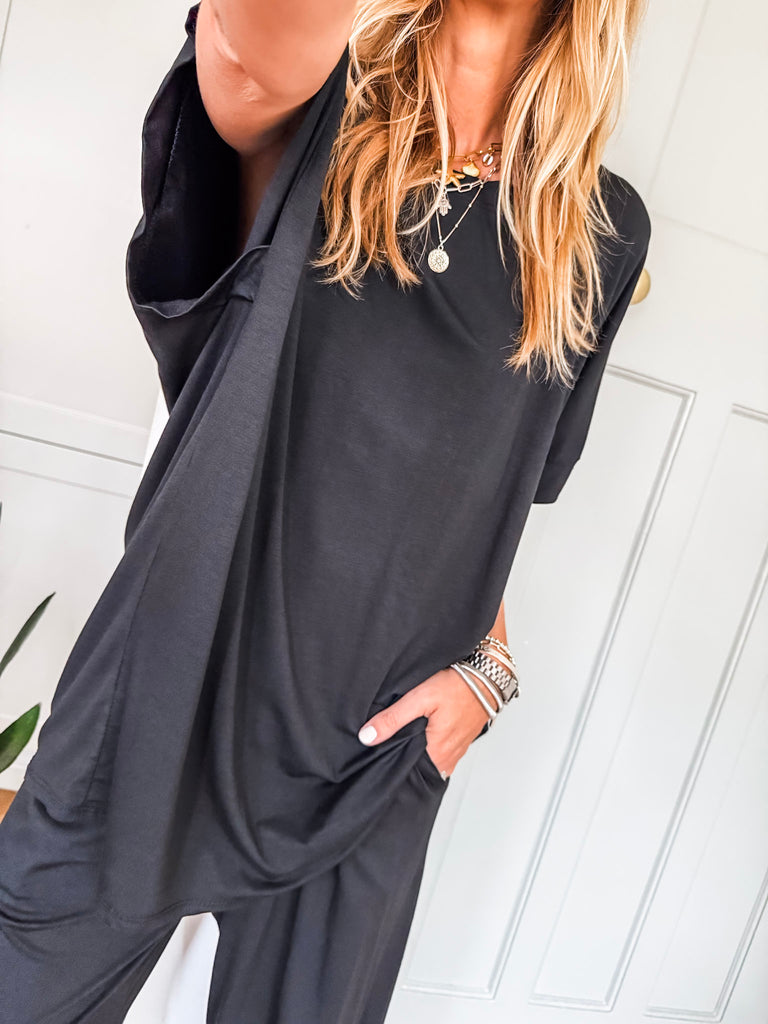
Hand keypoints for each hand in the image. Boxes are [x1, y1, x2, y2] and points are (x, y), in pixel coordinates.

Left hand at [357, 666, 489, 776]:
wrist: (487, 676)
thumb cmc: (458, 686)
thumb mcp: (419, 698)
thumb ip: (393, 719)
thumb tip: (367, 737)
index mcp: (437, 753)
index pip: (406, 771)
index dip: (389, 764)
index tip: (376, 757)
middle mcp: (448, 758)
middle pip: (417, 767)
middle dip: (401, 758)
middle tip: (385, 745)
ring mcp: (456, 751)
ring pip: (428, 760)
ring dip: (415, 752)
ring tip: (400, 738)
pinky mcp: (460, 741)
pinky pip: (440, 752)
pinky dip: (428, 746)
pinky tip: (420, 733)